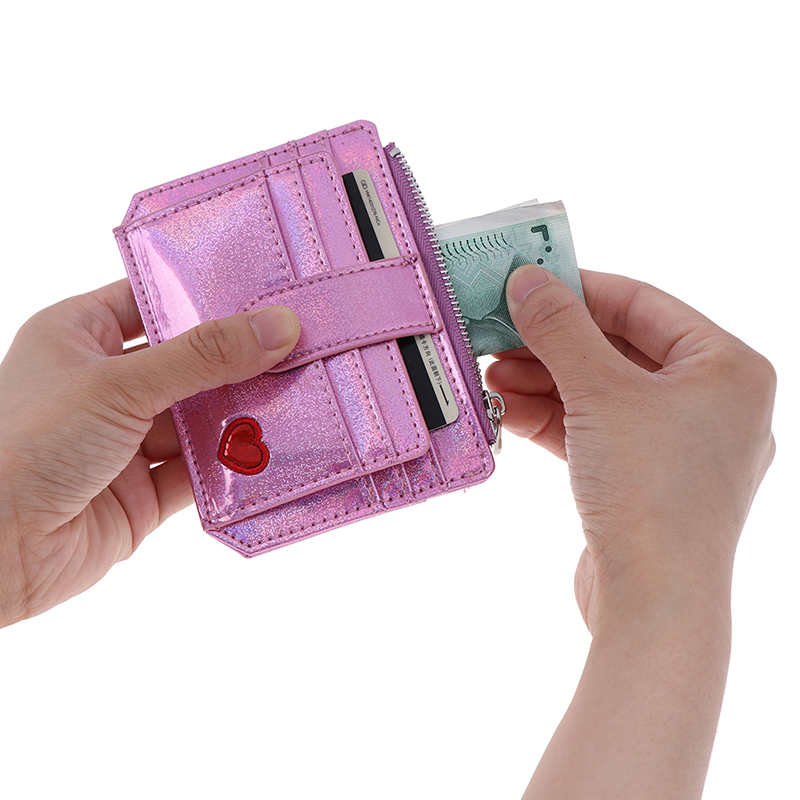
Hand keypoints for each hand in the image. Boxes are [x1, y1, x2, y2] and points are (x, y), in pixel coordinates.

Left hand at [0, 280, 299, 626]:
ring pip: (199, 420)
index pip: (152, 302)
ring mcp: (124, 441)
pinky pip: (200, 473)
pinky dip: (232, 466)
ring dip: (241, 416)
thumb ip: (204, 357)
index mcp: (79, 337)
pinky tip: (271, 453)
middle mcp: (103, 386)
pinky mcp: (142, 492)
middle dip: (238, 362)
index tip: (264, 292)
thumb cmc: (27, 443)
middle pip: (187, 364)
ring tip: (299, 396)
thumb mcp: (120, 384)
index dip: (205, 296)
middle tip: (300, 347)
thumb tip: (278, 326)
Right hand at [486, 266, 775, 634]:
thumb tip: (527, 282)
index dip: (578, 289)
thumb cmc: (651, 492)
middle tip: (498, 331)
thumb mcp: (599, 392)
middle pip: (617, 350)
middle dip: (551, 344)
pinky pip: (596, 432)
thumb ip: (560, 330)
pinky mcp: (645, 480)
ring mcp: (678, 446)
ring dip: (544, 382)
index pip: (642, 304)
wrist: (654, 603)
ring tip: (492, 373)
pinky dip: (554, 419)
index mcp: (727, 368)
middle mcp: (711, 403)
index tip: (527, 282)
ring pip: (601, 394)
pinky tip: (508, 409)